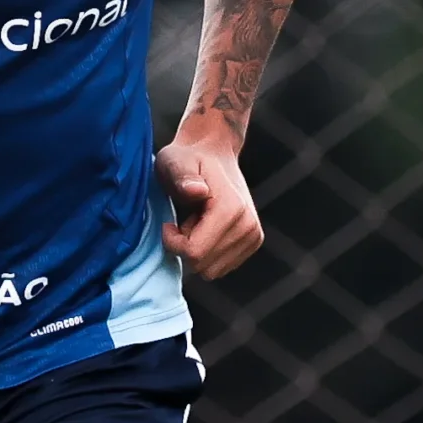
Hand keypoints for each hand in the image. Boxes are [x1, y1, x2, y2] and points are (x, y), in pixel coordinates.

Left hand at [155, 132, 261, 278]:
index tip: (168, 224)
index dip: (173, 243)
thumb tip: (196, 191)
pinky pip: (221, 267)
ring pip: (212, 271)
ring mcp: (254, 235)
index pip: (194, 253)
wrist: (213, 152)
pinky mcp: (253, 241)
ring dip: (197, 249)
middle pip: (203, 266)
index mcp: (231, 209)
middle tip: (185, 220)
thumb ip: (182, 176)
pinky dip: (208, 251)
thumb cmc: (187, 158)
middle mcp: (249, 225)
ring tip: (197, 221)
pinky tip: (206, 227)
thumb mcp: (174, 162)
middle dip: (186, 247)